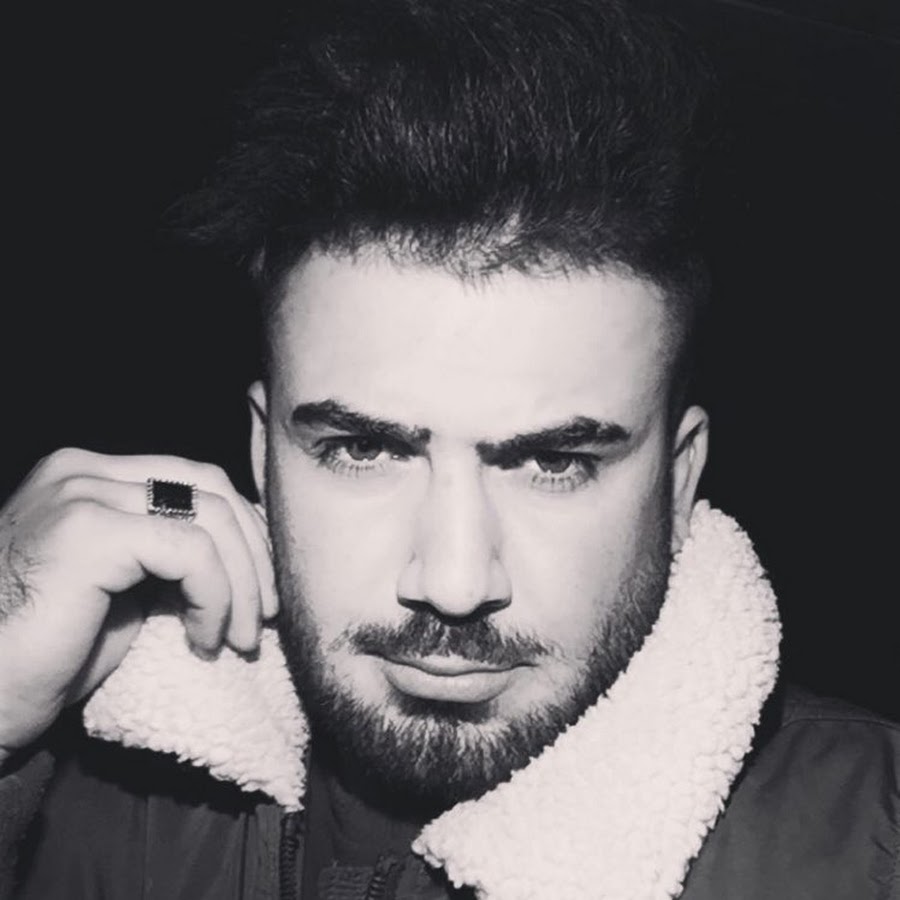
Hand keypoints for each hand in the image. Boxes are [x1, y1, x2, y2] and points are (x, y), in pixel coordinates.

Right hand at [0, 448, 275, 761]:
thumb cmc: (51, 653)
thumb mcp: (124, 585)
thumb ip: (168, 549)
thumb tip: (246, 548)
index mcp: (89, 476)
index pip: (196, 479)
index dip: (244, 530)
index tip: (262, 588)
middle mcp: (80, 471)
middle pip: (210, 488)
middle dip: (254, 555)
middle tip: (264, 616)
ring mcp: (79, 494)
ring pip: (209, 518)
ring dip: (242, 584)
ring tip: (239, 639)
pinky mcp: (87, 531)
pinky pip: (190, 551)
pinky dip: (215, 597)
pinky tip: (204, 639)